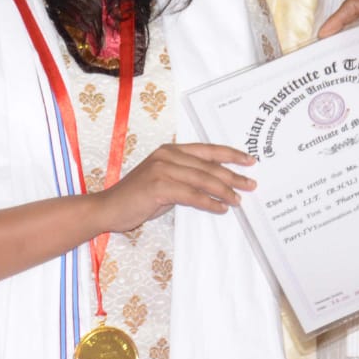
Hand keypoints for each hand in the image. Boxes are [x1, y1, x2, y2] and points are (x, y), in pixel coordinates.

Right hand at [96, 143, 256, 231]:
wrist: (108, 208)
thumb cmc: (138, 196)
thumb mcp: (165, 179)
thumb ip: (187, 176)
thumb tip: (217, 184)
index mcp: (171, 150)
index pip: (208, 150)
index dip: (231, 154)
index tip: (250, 161)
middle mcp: (168, 155)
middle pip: (209, 166)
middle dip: (233, 176)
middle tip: (251, 185)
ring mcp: (162, 169)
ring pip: (203, 180)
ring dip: (225, 191)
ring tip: (239, 200)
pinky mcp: (158, 187)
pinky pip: (191, 195)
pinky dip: (209, 203)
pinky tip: (221, 208)